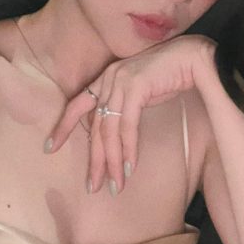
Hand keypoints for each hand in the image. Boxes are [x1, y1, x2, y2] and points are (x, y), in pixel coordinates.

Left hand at [45, 34, 215, 195]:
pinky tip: (129, 167)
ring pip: (110, 131)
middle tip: (93, 186)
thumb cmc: (171, 75)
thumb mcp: (141, 92)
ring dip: (113, 162)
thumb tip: (118, 135)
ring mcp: (121, 81)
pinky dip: (129, 149)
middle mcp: (109, 79)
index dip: (63, 127)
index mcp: (106, 79)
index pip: (77, 105)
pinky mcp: (136, 87)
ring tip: (116, 185)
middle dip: (95, 160)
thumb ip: (125, 107)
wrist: (194, 57)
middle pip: (96, 127)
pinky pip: (128, 126)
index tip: (49, 148)